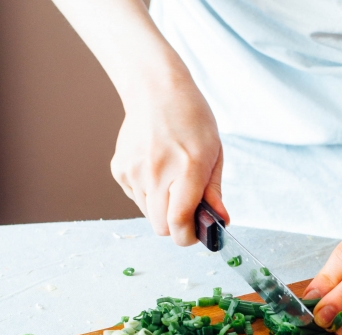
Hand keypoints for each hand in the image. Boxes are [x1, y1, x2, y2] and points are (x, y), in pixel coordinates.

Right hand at [111, 73, 228, 245]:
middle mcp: (156, 173)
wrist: (155, 91)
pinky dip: (148, 195)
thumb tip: (221, 221)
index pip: (179, 221)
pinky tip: (157, 171)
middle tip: (188, 210)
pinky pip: (136, 199)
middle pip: (161, 227)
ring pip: (148, 215)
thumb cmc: (191, 121)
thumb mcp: (214, 154)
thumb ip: (214, 192)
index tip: (197, 234)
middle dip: (177, 226)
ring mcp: (133, 172)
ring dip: (162, 209)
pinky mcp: (120, 170)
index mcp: (186, 169)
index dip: (188, 236)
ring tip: (172, 182)